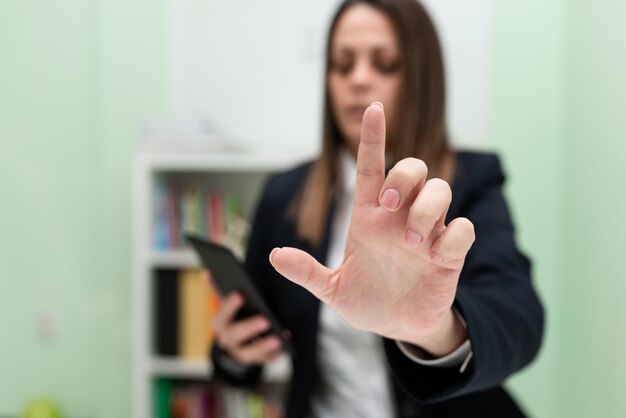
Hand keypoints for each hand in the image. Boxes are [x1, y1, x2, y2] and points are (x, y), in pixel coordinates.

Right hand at [213, 292, 283, 364]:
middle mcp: (227, 339)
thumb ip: (222, 288)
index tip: (240, 294)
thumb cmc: (237, 315)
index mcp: (220, 321)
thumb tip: (207, 271)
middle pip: (235, 335)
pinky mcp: (255, 360)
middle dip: (249, 327)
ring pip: (249, 353)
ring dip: (263, 346)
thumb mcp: (230, 302)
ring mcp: (240, 353)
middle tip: (265, 320)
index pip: (223, 313)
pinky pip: (265, 359)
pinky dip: (274, 354)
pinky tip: (285, 346)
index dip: (230, 305)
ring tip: (277, 340)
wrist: (237, 343)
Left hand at [269, 102, 474, 355]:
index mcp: (370, 218)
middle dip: (404, 176)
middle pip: (413, 168)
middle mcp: (400, 218)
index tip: (372, 108)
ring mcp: (428, 232)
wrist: (398, 327)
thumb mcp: (332, 289)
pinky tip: (435, 257)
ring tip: (411, 242)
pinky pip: (463, 228)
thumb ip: (306, 272)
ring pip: (441, 189)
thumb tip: (275, 256)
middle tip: (389, 205)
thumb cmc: (367, 300)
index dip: (372, 137)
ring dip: (426, 209)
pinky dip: (451, 237)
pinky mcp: (451, 252)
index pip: (371, 168)